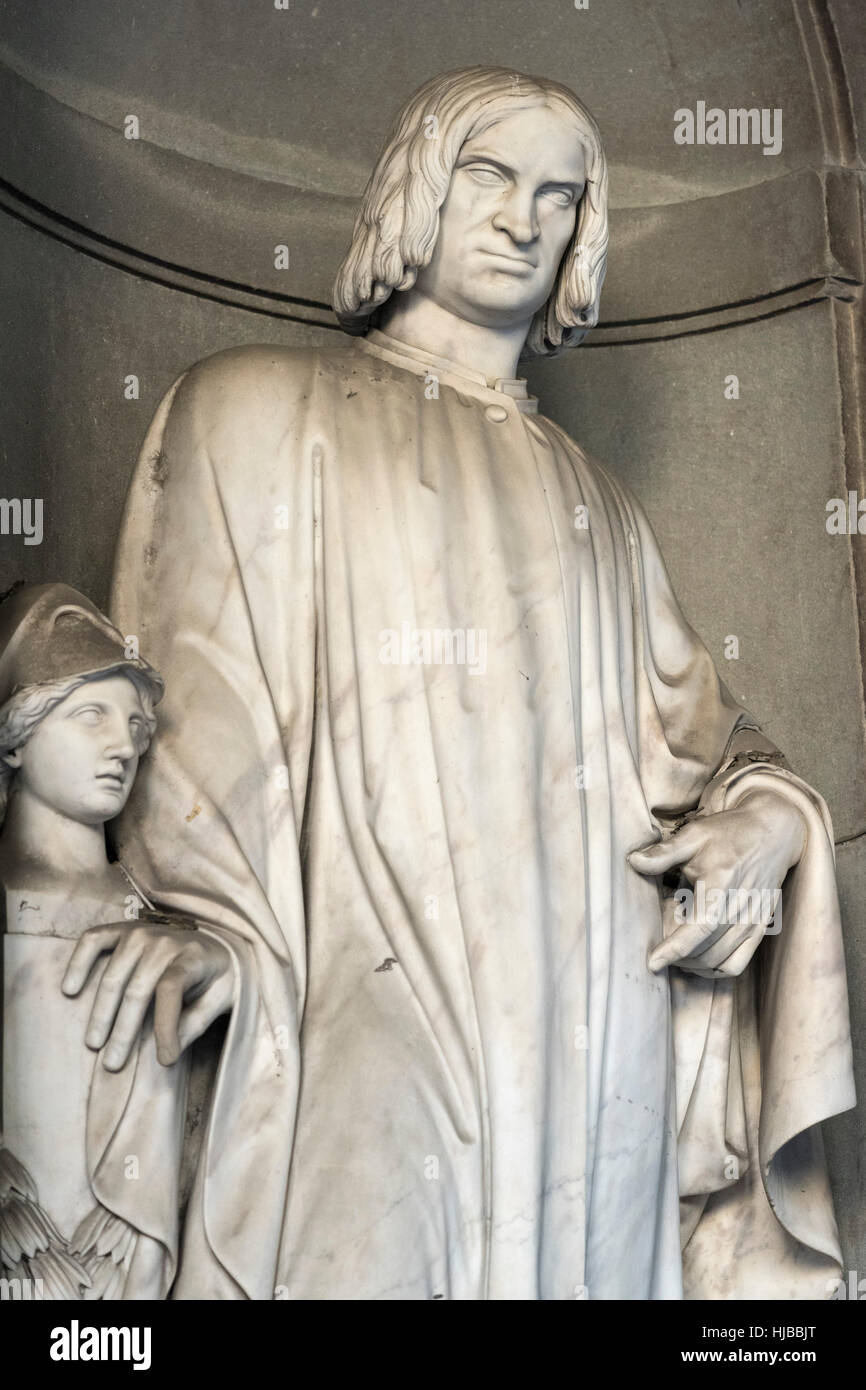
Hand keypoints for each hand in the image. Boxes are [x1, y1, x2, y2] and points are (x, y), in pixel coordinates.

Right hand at [62, 921, 233, 1070]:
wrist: (217, 942)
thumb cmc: (218, 976)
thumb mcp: (221, 998)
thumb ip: (196, 1023)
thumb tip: (167, 1054)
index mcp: (195, 956)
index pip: (172, 990)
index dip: (165, 1026)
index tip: (165, 1059)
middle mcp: (165, 940)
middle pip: (137, 989)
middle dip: (124, 1031)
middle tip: (113, 1064)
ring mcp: (141, 932)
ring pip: (113, 975)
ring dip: (101, 1012)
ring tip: (94, 1043)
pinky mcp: (123, 929)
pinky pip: (94, 940)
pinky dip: (79, 962)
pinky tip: (69, 990)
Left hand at [628, 788, 806, 977]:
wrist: (774, 833)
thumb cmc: (731, 834)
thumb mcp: (695, 835)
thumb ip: (664, 853)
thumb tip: (633, 861)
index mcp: (722, 886)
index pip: (699, 929)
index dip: (675, 950)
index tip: (652, 962)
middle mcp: (740, 910)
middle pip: (706, 951)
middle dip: (677, 958)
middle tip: (656, 951)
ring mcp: (753, 923)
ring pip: (718, 962)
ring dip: (693, 965)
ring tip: (672, 956)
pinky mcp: (760, 929)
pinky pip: (737, 964)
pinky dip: (715, 970)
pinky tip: (698, 961)